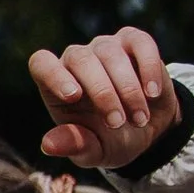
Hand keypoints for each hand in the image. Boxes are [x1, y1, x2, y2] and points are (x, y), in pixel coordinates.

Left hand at [30, 25, 179, 168]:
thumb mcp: (94, 150)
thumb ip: (74, 145)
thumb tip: (48, 146)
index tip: (72, 96)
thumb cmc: (112, 139)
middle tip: (117, 123)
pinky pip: (140, 43)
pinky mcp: (134, 42)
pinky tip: (152, 93)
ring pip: (110, 53)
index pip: (42, 63)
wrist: (150, 131)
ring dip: (128, 89)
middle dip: (102, 93)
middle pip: (80, 60)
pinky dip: (148, 68)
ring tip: (139, 119)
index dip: (54, 75)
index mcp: (57, 83)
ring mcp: (106, 46)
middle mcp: (77, 59)